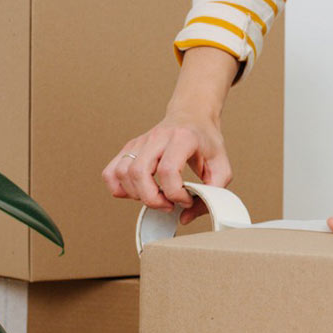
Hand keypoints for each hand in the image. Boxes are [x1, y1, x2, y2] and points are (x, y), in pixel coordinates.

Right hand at [102, 45, 238, 225]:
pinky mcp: (130, 148)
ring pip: (122, 173)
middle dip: (152, 199)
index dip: (176, 194)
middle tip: (168, 204)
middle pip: (139, 173)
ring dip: (136, 195)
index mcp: (182, 138)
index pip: (168, 171)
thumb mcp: (222, 166)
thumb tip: (185, 217)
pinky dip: (117, 187)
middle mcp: (157, 137)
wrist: (193, 115)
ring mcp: (140, 142)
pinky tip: (135, 192)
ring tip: (155, 197)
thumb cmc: (206, 141)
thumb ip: (213, 194)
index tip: (187, 199)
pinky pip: (111, 171)